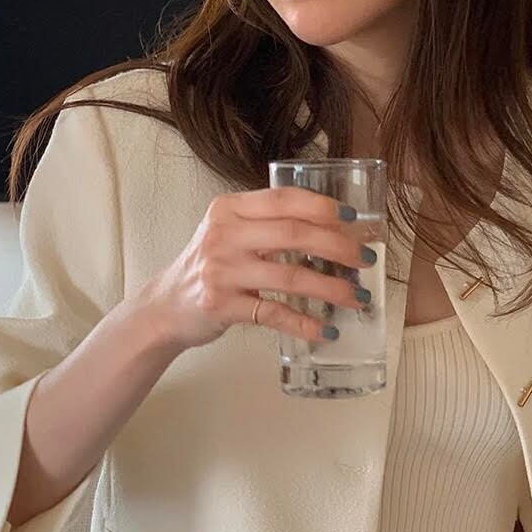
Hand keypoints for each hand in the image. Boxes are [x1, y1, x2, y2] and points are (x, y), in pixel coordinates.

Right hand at [131, 187, 375, 353]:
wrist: (166, 306)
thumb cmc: (208, 268)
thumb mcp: (228, 234)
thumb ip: (266, 226)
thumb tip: (332, 231)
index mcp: (229, 210)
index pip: (283, 200)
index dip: (322, 207)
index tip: (354, 220)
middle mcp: (225, 236)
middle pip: (294, 235)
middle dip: (338, 246)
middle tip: (365, 259)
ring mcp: (223, 271)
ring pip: (290, 275)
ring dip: (331, 288)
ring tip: (357, 298)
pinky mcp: (223, 305)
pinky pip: (274, 313)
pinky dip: (304, 323)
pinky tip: (326, 330)